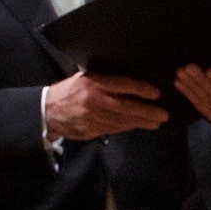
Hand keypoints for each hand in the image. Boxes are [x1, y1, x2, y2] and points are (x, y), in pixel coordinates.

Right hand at [43, 71, 167, 140]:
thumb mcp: (84, 79)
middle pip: (126, 107)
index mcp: (92, 83)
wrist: (47, 110)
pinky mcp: (89, 130)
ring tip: (155, 123)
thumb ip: (105, 82)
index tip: (157, 93)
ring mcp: (91, 118)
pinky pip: (112, 130)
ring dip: (140, 123)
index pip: (123, 85)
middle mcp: (93, 100)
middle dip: (147, 112)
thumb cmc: (69, 90)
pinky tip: (135, 126)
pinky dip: (126, 128)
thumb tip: (132, 85)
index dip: (142, 89)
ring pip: (121, 121)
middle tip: (163, 115)